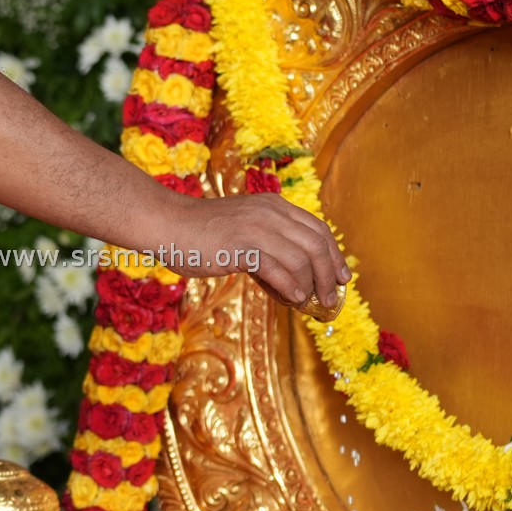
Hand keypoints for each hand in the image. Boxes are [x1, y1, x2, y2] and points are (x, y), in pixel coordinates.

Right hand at [165, 193, 349, 313]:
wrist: (169, 225)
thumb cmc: (203, 234)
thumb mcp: (245, 230)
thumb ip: (269, 247)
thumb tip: (294, 282)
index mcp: (274, 206)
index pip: (318, 228)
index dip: (334, 254)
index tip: (342, 277)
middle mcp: (271, 213)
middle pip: (316, 243)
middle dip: (330, 273)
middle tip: (332, 297)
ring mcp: (257, 227)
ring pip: (302, 258)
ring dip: (313, 285)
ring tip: (312, 304)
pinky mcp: (243, 246)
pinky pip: (278, 269)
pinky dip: (291, 288)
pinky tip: (294, 300)